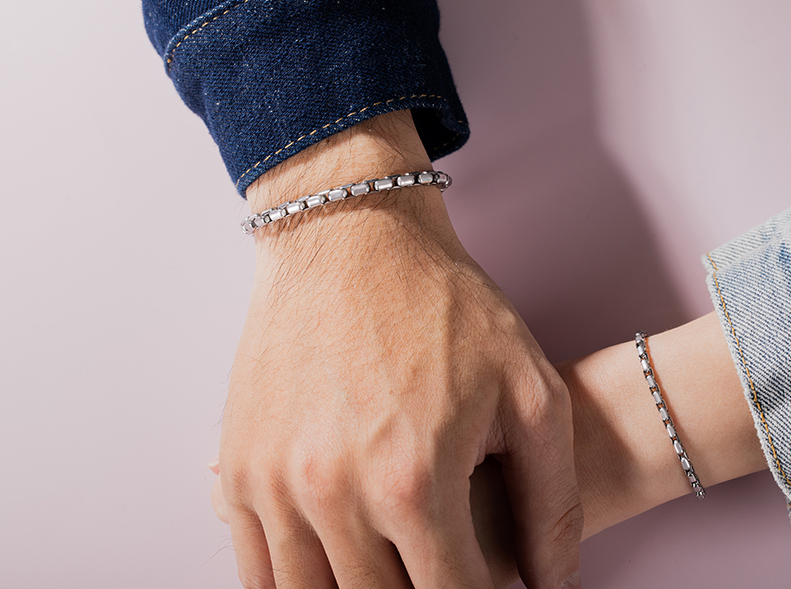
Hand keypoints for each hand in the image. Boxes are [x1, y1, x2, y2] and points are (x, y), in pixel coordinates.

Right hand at [212, 288, 766, 586]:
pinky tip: (337, 564)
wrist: (349, 237)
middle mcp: (333, 495)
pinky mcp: (239, 469)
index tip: (485, 584)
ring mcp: (274, 485)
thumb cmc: (443, 305)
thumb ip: (551, 498)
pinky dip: (298, 585)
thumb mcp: (530, 387)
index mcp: (414, 483)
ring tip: (393, 565)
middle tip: (444, 568)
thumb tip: (551, 583)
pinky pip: (257, 572)